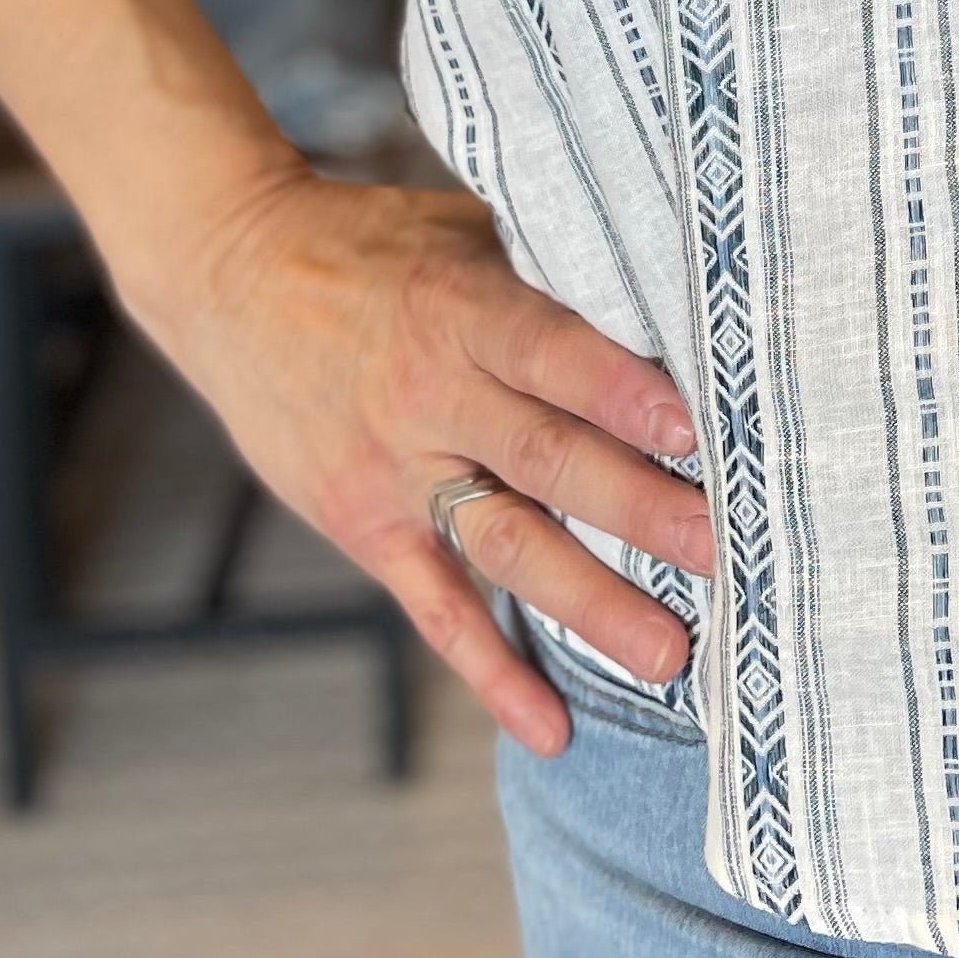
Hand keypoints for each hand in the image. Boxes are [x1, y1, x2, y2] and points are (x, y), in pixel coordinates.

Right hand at [134, 167, 712, 756]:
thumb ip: (545, 273)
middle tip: (726, 553)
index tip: (696, 429)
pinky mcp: (364, 528)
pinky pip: (436, 610)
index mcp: (459, 308)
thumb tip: (667, 297)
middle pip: (547, 459)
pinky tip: (550, 728)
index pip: (551, 353)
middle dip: (641, 510)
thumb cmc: (372, 242)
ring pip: (505, 545)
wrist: (232, 276)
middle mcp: (430, 395)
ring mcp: (395, 472)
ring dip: (591, 603)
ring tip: (669, 654)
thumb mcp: (459, 229)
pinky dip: (492, 672)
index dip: (622, 391)